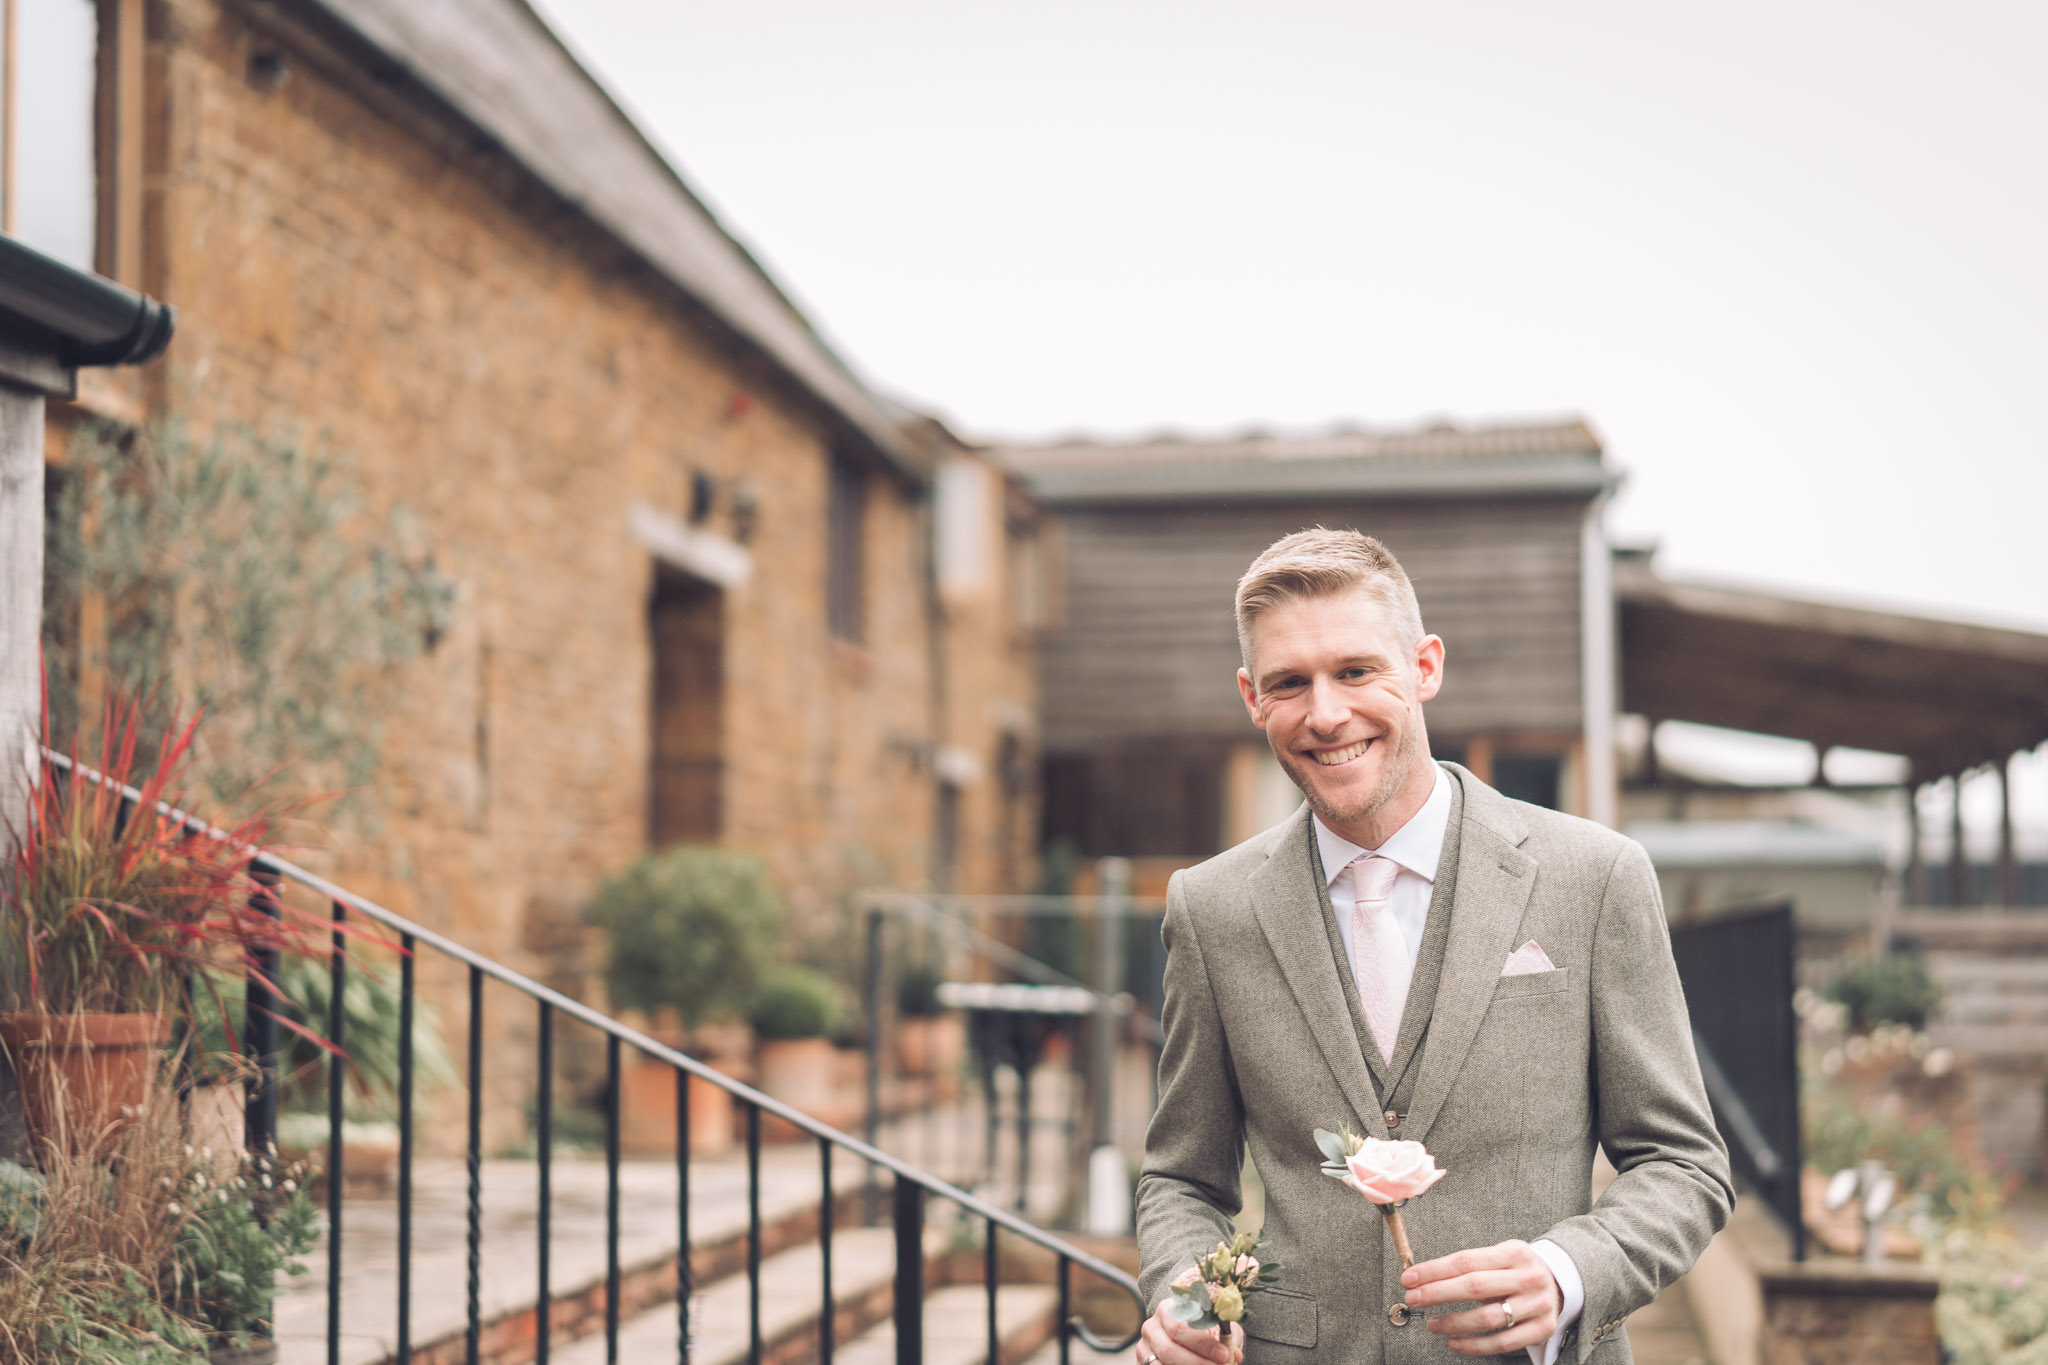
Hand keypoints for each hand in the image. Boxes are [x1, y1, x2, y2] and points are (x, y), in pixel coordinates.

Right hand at [1136, 1298, 1243, 1364]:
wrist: (1178, 1332)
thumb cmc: (1201, 1328)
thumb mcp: (1214, 1326)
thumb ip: (1225, 1337)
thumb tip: (1235, 1355)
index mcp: (1167, 1309)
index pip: (1181, 1327)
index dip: (1203, 1344)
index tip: (1224, 1355)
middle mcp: (1151, 1327)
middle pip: (1170, 1350)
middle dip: (1198, 1363)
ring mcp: (1144, 1347)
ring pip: (1162, 1364)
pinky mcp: (1142, 1363)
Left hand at [1401, 1239, 1562, 1356]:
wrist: (1560, 1285)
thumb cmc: (1516, 1271)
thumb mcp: (1500, 1257)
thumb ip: (1469, 1267)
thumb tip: (1423, 1279)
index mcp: (1514, 1252)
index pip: (1466, 1261)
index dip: (1434, 1271)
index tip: (1409, 1278)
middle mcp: (1528, 1277)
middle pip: (1474, 1287)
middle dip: (1437, 1293)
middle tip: (1413, 1299)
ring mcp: (1538, 1304)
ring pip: (1488, 1318)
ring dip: (1454, 1323)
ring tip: (1432, 1324)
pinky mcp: (1543, 1329)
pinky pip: (1503, 1342)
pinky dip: (1475, 1345)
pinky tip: (1455, 1343)